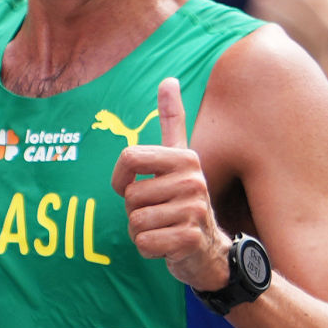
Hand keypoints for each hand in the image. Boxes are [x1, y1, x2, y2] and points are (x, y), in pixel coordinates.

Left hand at [111, 77, 230, 290]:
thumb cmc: (182, 200)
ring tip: (163, 228)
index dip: (119, 178)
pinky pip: (144, 243)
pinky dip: (148, 248)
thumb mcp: (179, 159)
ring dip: (140, 231)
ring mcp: (194, 210)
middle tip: (158, 213)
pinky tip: (166, 245)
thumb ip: (173, 120)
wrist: (208, 248)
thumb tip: (169, 79)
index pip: (129, 158)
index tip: (130, 185)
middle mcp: (193, 181)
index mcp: (185, 158)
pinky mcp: (190, 238)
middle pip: (130, 195)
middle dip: (134, 210)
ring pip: (135, 221)